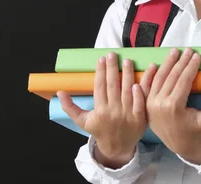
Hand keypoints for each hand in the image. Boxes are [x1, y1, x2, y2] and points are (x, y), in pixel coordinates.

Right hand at [57, 52, 146, 167]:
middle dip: (112, 67)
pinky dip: (139, 91)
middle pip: (113, 85)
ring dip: (127, 73)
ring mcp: (127, 114)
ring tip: (127, 60)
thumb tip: (60, 92)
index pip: (100, 86)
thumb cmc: (99, 130)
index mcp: (100, 110)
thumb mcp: (82, 121)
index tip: (101, 59)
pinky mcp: (140, 118)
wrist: (117, 147)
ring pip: (127, 90)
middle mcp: (113, 111)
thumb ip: (69, 107)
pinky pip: (140, 102)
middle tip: (113, 54)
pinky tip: (138, 79)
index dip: (100, 71)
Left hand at [139, 47, 200, 162]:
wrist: (178, 144)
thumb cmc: (194, 130)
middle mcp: (160, 104)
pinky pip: (148, 85)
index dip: (191, 67)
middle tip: (188, 50)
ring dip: (167, 63)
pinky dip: (151, 73)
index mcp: (174, 107)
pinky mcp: (145, 103)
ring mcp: (150, 103)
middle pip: (171, 77)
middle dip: (181, 62)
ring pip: (159, 78)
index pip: (183, 81)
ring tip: (175, 52)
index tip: (197, 56)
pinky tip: (156, 63)